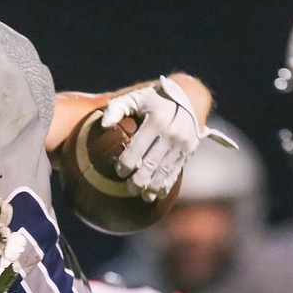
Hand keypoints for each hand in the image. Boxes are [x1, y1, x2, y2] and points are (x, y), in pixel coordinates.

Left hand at [101, 75, 236, 201]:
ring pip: (165, 170)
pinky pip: (177, 170)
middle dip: (139, 180)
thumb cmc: (155, 98)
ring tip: (144, 196)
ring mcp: (183, 143)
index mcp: (157, 120)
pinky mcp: (189, 150)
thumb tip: (104, 125)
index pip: (138, 148)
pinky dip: (168, 183)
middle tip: (130, 188)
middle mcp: (172, 133)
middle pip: (152, 164)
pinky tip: (159, 193)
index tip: (119, 171)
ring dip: (154, 186)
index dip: (127, 163)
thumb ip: (118, 108)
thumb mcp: (136, 97)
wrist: (188, 96)